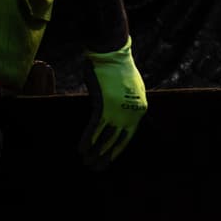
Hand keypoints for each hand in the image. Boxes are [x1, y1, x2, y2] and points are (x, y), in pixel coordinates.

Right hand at [79, 36, 146, 169]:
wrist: (111, 51)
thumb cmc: (117, 67)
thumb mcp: (128, 88)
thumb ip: (124, 103)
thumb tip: (116, 113)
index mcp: (140, 109)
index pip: (128, 136)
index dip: (117, 150)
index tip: (108, 160)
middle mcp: (132, 113)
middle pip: (118, 141)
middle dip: (106, 156)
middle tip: (97, 169)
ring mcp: (118, 110)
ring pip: (105, 137)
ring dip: (95, 152)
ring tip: (86, 163)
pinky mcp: (104, 105)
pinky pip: (94, 127)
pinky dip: (87, 139)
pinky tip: (80, 150)